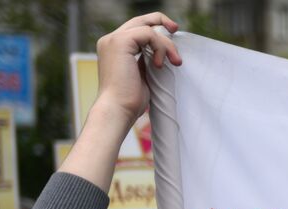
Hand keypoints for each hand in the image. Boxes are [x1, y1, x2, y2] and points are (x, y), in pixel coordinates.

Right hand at [63, 15, 179, 192]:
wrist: (117, 110)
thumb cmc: (129, 101)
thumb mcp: (142, 76)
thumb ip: (147, 61)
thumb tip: (161, 55)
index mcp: (114, 47)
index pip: (136, 28)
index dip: (155, 28)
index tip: (172, 34)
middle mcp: (110, 40)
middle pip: (140, 19)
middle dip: (161, 21)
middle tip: (176, 29)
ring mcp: (113, 40)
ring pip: (147, 28)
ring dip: (166, 44)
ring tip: (174, 62)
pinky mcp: (120, 42)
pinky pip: (148, 34)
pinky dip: (159, 47)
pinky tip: (160, 64)